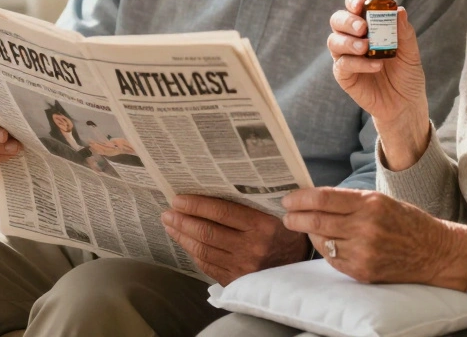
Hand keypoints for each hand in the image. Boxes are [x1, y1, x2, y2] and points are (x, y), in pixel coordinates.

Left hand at [161, 194, 309, 284]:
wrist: (299, 265)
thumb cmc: (285, 230)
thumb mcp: (276, 211)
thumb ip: (251, 201)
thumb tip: (214, 186)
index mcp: (262, 226)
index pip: (222, 213)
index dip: (197, 205)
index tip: (178, 199)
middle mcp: (251, 248)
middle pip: (207, 233)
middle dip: (183, 221)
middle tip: (168, 212)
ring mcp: (242, 267)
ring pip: (203, 250)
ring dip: (182, 236)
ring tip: (170, 224)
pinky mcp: (236, 281)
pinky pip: (207, 266)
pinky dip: (193, 252)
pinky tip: (185, 241)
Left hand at [282, 187, 466, 289]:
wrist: (434, 252)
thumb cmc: (406, 222)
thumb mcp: (380, 201)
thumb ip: (349, 201)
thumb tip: (314, 199)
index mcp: (370, 204)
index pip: (323, 198)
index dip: (300, 198)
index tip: (288, 198)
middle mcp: (366, 227)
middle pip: (316, 221)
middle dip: (295, 217)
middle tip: (287, 214)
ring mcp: (364, 252)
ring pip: (320, 242)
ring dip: (308, 234)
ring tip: (303, 227)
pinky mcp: (363, 271)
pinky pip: (332, 259)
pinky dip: (324, 249)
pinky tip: (324, 242)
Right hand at [329, 0, 429, 166]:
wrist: (406, 104)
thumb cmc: (407, 74)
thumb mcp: (411, 52)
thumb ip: (405, 32)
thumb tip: (399, 10)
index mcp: (368, 26)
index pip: (354, 7)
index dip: (354, 1)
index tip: (361, 3)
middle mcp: (353, 39)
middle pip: (337, 20)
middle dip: (347, 20)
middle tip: (363, 28)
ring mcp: (346, 57)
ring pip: (334, 41)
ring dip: (349, 42)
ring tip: (366, 47)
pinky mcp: (344, 76)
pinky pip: (343, 65)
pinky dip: (358, 63)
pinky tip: (375, 66)